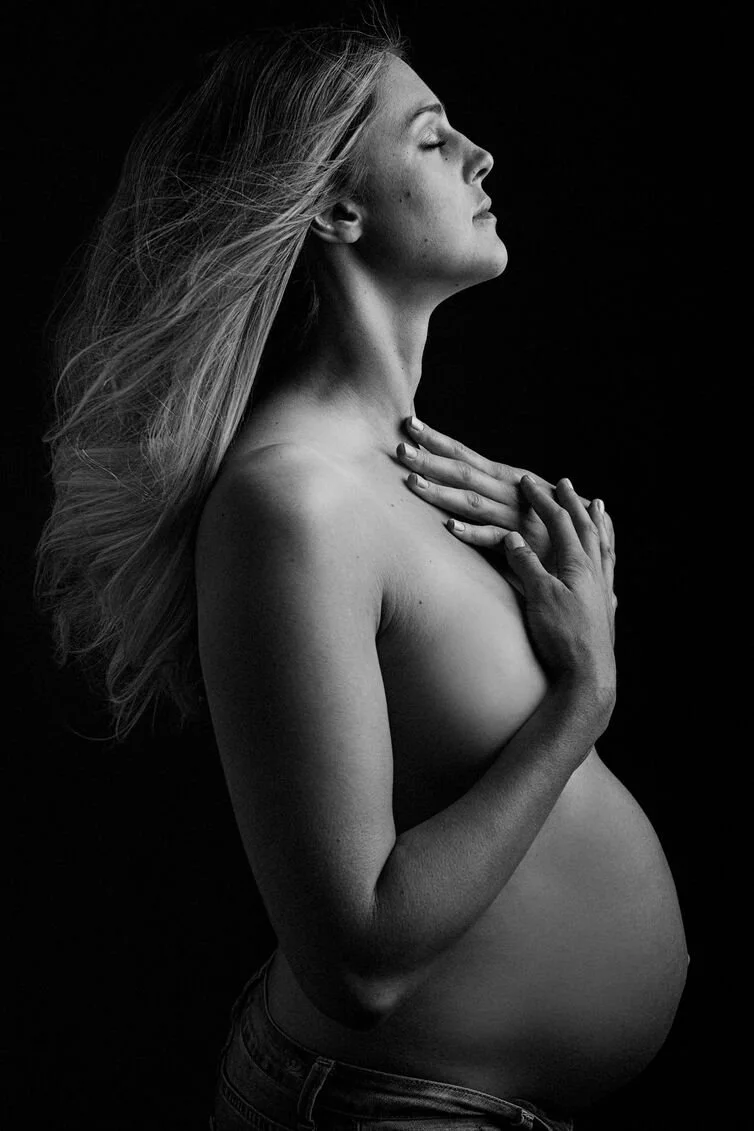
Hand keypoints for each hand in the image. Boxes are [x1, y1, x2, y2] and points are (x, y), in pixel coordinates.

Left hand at [397, 417, 615, 619]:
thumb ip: (488, 490)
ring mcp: (514, 518)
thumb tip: (454, 476)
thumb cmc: (545, 523)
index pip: (465, 454)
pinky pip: (493, 539)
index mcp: (507, 478)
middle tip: (400, 447)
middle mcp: (509, 492)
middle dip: (430, 459)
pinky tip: (450, 527)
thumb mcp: (517, 499)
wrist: (587, 548)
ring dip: (442, 492)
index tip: (409, 424)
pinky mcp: (522, 545)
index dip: (437, 439)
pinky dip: (472, 533)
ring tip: (412, 482)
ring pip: (472, 502)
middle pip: (463, 472)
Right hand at [504, 476, 616, 715]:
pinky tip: (606, 564)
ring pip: (603, 547)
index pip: (560, 523)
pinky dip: (606, 558)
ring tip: (600, 508)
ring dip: (598, 525)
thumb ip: (526, 565)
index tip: (528, 483)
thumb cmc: (562, 636)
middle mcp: (595, 573)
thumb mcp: (539, 596)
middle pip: (586, 528)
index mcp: (579, 564)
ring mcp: (602, 592)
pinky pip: (608, 573)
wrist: (587, 677)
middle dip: (573, 504)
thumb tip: (512, 538)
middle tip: (566, 484)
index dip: (543, 501)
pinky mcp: (603, 611)